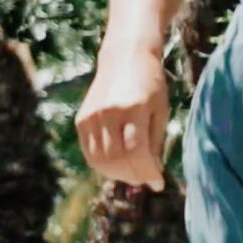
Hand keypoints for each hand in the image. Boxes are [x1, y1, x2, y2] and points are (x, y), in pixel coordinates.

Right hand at [77, 49, 171, 190]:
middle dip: (133, 176)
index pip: (136, 152)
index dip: (148, 173)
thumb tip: (152, 173)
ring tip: (132, 175)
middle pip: (117, 158)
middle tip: (145, 180)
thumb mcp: (160, 111)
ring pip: (100, 159)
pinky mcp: (81, 119)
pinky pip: (89, 151)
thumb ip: (155, 142)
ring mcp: (91, 116)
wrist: (124, 58)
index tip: (159, 184)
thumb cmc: (150, 85)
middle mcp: (108, 112)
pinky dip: (102, 164)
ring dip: (117, 174)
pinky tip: (117, 166)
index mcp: (134, 108)